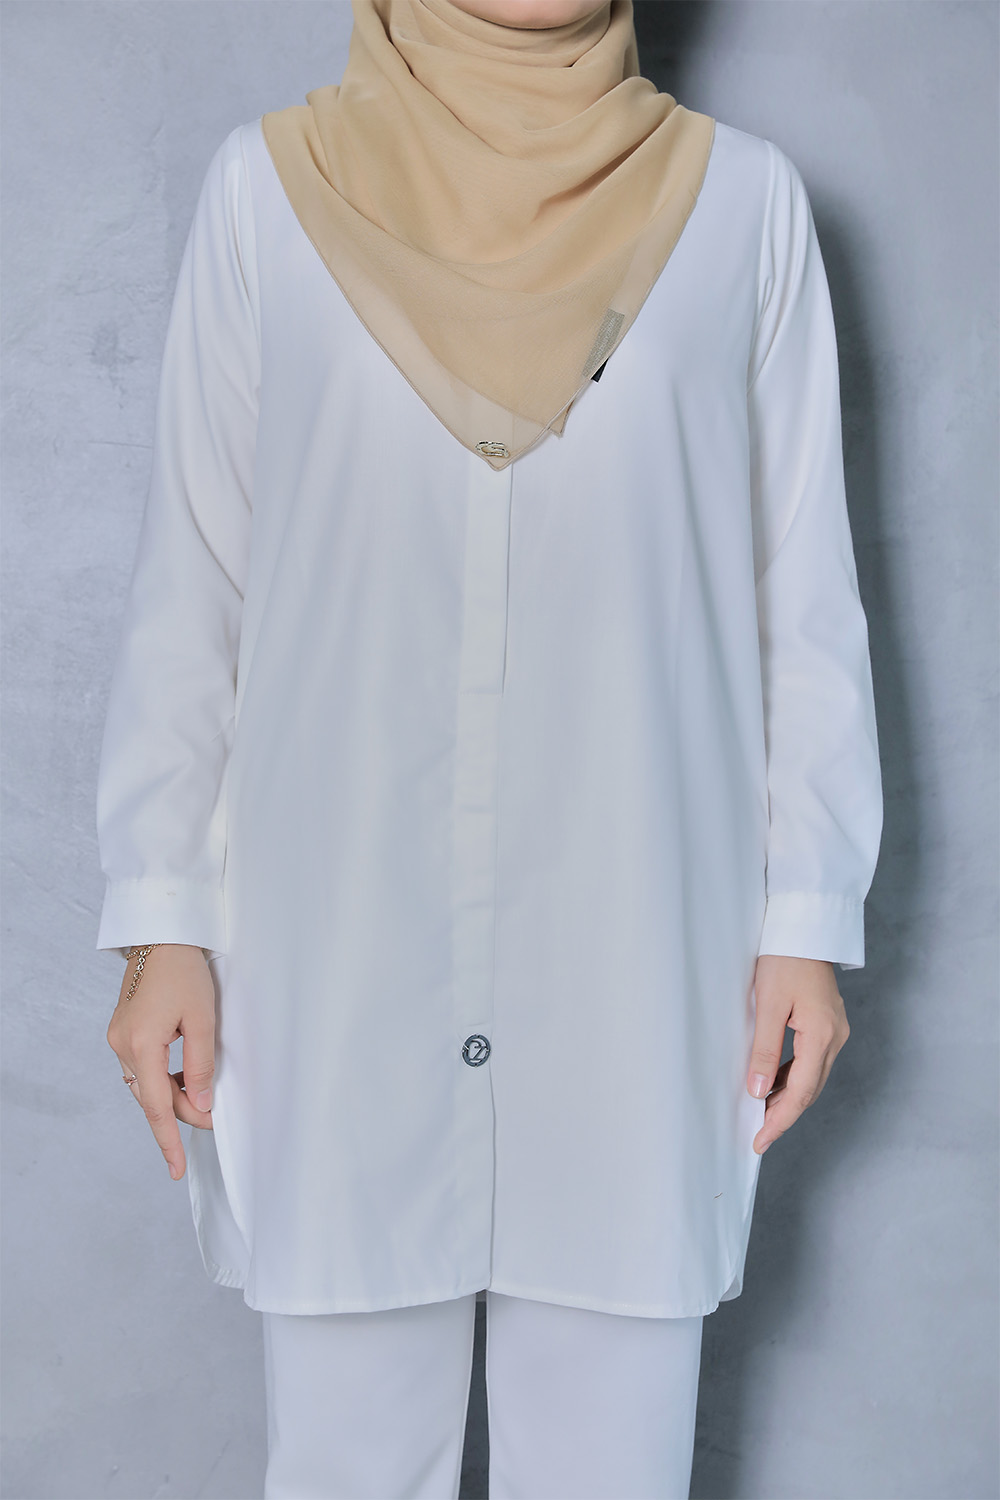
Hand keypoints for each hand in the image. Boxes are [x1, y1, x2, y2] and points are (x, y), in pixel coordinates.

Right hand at [107, 944, 216, 1180]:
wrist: (160, 937)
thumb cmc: (183, 971)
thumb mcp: (202, 1019)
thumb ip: (200, 1067)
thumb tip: (200, 1105)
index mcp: (141, 1046)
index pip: (158, 1107)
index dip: (169, 1141)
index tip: (176, 1169)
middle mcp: (122, 1047)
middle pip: (152, 1099)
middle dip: (181, 1114)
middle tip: (213, 1119)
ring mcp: (117, 1040)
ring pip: (145, 1087)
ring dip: (172, 1096)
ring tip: (201, 1098)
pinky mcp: (121, 1033)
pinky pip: (141, 1069)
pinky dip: (162, 1079)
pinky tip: (182, 1078)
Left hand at [747, 954, 849, 1154]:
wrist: (804, 927)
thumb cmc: (783, 959)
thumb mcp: (768, 1005)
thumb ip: (765, 1050)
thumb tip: (759, 1091)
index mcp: (823, 1035)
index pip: (801, 1092)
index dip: (780, 1120)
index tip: (760, 1141)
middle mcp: (836, 1036)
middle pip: (810, 1089)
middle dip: (784, 1115)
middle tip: (758, 1136)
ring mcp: (835, 1030)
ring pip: (813, 1077)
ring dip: (789, 1097)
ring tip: (762, 1115)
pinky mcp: (828, 1023)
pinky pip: (812, 1061)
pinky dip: (794, 1077)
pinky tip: (776, 1084)